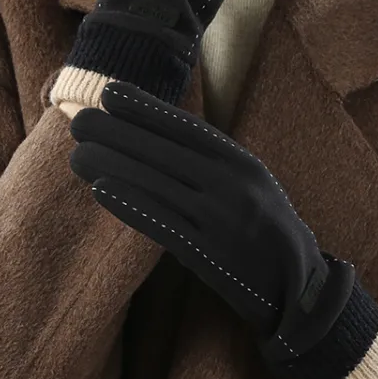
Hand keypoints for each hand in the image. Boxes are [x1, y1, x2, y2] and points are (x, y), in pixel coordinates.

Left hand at [67, 80, 355, 366]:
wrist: (300, 286)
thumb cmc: (266, 227)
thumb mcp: (250, 183)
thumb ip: (211, 161)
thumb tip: (155, 136)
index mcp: (240, 161)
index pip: (185, 127)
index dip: (146, 107)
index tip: (110, 92)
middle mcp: (231, 183)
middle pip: (163, 151)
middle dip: (117, 132)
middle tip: (79, 121)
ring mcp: (220, 218)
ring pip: (156, 183)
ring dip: (112, 165)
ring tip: (77, 153)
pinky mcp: (209, 253)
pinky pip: (162, 223)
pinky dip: (130, 204)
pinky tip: (101, 189)